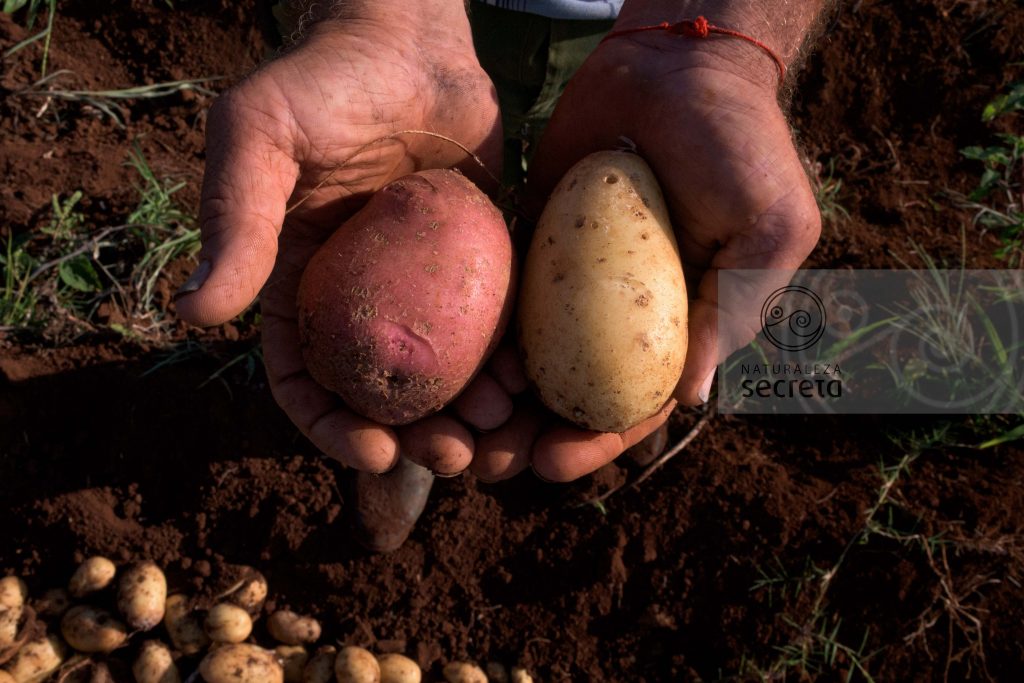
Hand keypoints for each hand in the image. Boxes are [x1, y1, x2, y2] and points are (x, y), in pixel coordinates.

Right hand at [174, 3, 504, 472]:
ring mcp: (423, 285)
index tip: (376, 453)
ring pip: (446, 375)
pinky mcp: (477, 264)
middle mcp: (359, 296)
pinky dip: (509, 363)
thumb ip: (232, 221)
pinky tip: (531, 381)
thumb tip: (190, 313)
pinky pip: (494, 327)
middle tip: (457, 458)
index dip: (333, 428)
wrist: (408, 35)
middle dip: (418, 439)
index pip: (305, 379)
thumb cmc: (323, 81)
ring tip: (502, 434)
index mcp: (297, 285)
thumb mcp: (259, 139)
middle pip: (385, 393)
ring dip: (472, 417)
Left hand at [472, 28, 820, 481]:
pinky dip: (474, 332)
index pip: (635, 403)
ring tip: (449, 426)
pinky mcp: (531, 243)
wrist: (680, 60)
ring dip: (489, 400)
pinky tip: (444, 358)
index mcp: (679, 325)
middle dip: (526, 435)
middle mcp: (620, 316)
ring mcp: (570, 283)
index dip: (596, 442)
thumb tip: (692, 398)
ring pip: (524, 359)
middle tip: (484, 460)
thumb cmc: (741, 144)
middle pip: (567, 395)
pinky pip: (498, 295)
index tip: (553, 463)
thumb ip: (733, 308)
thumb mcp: (767, 227)